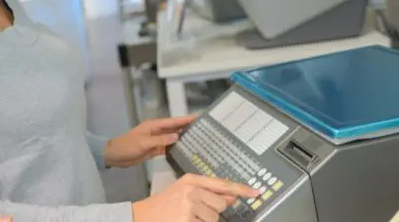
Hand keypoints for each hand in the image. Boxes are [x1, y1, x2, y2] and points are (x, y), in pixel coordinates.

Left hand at [104, 115, 196, 167]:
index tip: (198, 117)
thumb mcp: (144, 142)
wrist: (115, 156)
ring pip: (172, 138)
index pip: (173, 121)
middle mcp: (156, 131)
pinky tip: (184, 151)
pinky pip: (167, 147)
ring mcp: (156, 140)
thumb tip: (177, 137)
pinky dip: (175, 148)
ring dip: (182, 139)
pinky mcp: (154, 149)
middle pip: (174, 128)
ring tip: (198, 140)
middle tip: (203, 129)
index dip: (185, 119)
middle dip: (187, 128)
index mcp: (154, 125)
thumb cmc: (128, 146)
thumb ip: (160, 140)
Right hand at [132, 174, 258, 221]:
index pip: (222, 184)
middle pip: (221, 205)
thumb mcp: (184, 192)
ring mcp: (190, 205)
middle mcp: (192, 190)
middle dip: (212, 211)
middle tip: (193, 211)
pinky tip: (185, 221)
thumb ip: (207, 193)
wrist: (142, 216)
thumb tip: (231, 197)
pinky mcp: (187, 220)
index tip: (256, 192)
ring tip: (187, 218)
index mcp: (191, 180)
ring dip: (204, 221)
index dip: (241, 189)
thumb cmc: (164, 205)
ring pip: (214, 218)